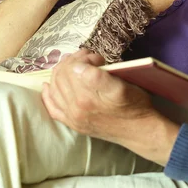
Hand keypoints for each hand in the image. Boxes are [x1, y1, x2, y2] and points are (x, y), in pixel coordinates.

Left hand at [42, 49, 178, 164]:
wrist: (139, 130)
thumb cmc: (136, 104)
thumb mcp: (123, 85)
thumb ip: (99, 75)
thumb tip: (79, 66)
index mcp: (90, 94)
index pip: (74, 67)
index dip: (86, 57)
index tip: (99, 58)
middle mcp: (77, 106)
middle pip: (62, 75)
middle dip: (73, 61)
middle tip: (87, 57)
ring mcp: (73, 116)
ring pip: (55, 87)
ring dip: (61, 72)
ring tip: (74, 66)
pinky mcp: (73, 123)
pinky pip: (52, 107)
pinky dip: (48, 94)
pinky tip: (48, 85)